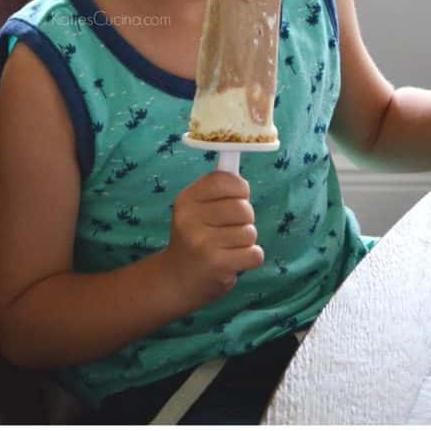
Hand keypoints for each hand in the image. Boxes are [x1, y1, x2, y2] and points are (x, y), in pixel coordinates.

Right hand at [162, 171, 263, 307]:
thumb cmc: (195, 237)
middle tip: (227, 230)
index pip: (224, 180)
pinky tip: (231, 261)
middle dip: (245, 220)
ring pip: (250, 232)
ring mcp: (202, 243)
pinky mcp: (216, 265)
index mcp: (186, 200)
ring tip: (225, 248)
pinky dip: (249, 259)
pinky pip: (255, 254)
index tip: (238, 197)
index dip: (240, 188)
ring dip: (245, 242)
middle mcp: (190, 219)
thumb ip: (218, 189)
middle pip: (244, 208)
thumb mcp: (196, 209)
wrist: (175, 281)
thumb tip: (242, 149)